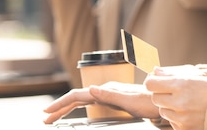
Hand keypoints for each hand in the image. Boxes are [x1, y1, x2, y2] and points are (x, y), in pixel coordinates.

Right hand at [43, 82, 158, 123]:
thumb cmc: (148, 102)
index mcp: (106, 89)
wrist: (162, 100)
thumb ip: (110, 94)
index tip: (47, 112)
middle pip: (77, 98)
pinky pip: (91, 104)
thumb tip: (90, 89)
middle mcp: (106, 90)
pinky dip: (79, 109)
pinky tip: (76, 113)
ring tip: (54, 117)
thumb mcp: (129, 100)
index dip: (61, 104)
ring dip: (67, 108)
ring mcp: (109, 94)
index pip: (78, 96)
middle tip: (44, 118)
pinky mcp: (113, 100)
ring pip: (82, 101)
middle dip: (60, 108)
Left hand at [144, 66, 206, 129]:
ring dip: (169, 107)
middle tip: (172, 92)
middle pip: (155, 98)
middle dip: (161, 94)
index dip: (152, 82)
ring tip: (184, 103)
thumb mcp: (193, 76)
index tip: (155, 82)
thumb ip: (171, 74)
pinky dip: (177, 118)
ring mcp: (182, 117)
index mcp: (182, 84)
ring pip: (162, 111)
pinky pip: (171, 122)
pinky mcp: (185, 128)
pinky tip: (188, 112)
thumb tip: (154, 72)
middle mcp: (180, 102)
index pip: (151, 84)